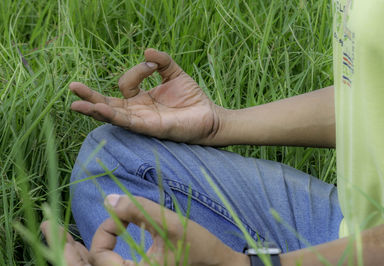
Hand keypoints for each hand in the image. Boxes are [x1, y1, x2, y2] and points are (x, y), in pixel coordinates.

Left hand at [41, 195, 248, 265]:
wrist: (217, 263)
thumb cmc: (198, 245)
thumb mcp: (169, 224)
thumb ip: (137, 210)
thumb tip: (107, 199)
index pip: (101, 258)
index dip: (106, 231)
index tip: (123, 215)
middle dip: (63, 249)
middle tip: (45, 226)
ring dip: (72, 252)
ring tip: (54, 233)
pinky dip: (91, 254)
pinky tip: (84, 241)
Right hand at [70, 49, 224, 143]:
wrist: (209, 115)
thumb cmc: (191, 97)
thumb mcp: (174, 73)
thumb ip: (161, 61)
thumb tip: (146, 51)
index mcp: (140, 98)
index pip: (125, 83)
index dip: (137, 70)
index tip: (153, 65)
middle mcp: (137, 110)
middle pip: (107, 103)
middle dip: (90, 96)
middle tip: (72, 87)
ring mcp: (142, 121)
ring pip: (113, 115)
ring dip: (95, 109)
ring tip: (76, 104)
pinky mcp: (150, 128)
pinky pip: (128, 122)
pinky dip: (113, 115)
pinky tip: (101, 109)